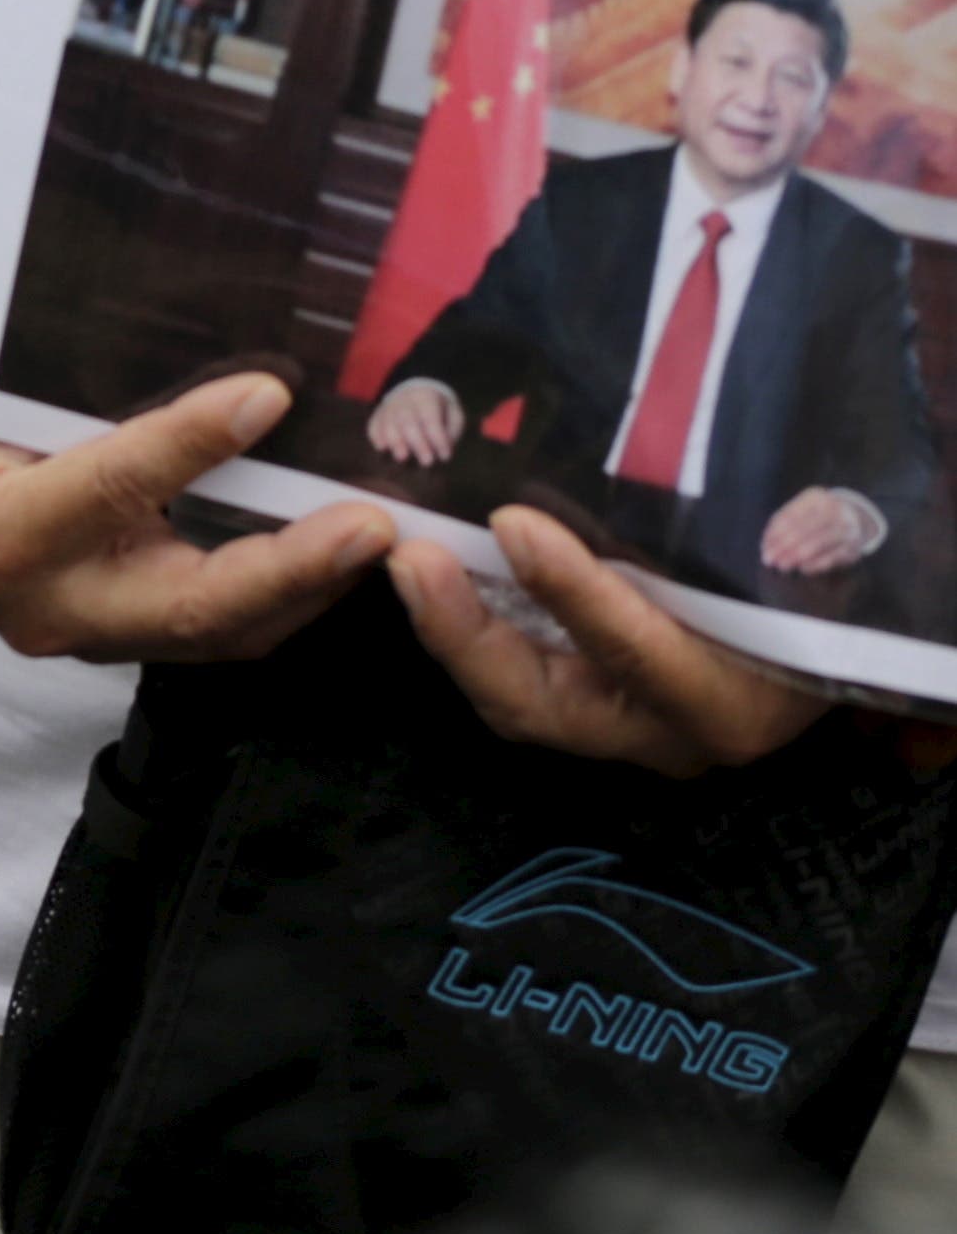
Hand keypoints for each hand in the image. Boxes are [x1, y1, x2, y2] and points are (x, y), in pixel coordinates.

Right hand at [0, 370, 393, 663]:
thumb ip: (53, 372)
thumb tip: (137, 308)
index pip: (112, 488)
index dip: (193, 442)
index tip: (268, 395)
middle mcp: (42, 605)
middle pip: (192, 607)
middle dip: (295, 570)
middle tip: (374, 524)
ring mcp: (84, 633)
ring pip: (218, 632)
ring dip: (306, 589)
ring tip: (382, 536)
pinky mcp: (118, 633)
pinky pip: (214, 629)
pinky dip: (281, 594)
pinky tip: (334, 549)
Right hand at [366, 377, 465, 465]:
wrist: (415, 392)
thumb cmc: (439, 411)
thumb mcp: (454, 416)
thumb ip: (450, 433)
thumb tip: (442, 452)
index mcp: (426, 397)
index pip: (431, 418)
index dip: (438, 438)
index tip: (445, 456)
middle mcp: (404, 399)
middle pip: (407, 421)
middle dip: (417, 443)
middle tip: (427, 462)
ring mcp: (387, 407)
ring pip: (388, 424)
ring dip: (395, 442)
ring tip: (402, 458)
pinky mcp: (377, 416)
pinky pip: (373, 427)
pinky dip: (377, 438)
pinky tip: (383, 449)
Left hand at [387, 510, 826, 772]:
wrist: (826, 640)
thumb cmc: (811, 586)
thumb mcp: (793, 564)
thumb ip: (758, 542)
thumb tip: (727, 499)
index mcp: (732, 702)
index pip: (639, 652)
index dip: (574, 592)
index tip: (514, 524)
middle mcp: (667, 734)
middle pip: (543, 702)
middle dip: (466, 634)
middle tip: (412, 556)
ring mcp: (623, 732)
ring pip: (514, 698)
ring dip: (454, 631)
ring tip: (407, 558)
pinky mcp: (590, 713)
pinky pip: (516, 681)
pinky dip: (471, 630)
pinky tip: (433, 574)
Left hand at [763, 486, 893, 576]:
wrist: (855, 517)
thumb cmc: (818, 514)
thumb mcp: (801, 510)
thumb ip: (783, 523)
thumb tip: (767, 545)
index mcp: (815, 497)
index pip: (790, 517)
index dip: (775, 535)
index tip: (764, 549)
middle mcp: (834, 510)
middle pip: (804, 530)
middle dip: (784, 547)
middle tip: (770, 560)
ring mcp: (846, 528)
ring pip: (818, 543)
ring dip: (796, 557)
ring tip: (782, 565)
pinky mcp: (852, 547)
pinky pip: (831, 557)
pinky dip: (814, 564)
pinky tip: (802, 568)